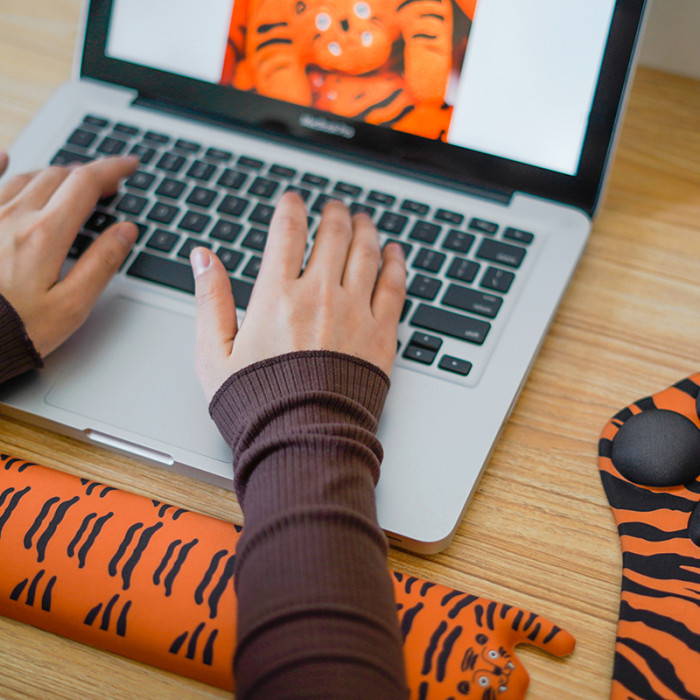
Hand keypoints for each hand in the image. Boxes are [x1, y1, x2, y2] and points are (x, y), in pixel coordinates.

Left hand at [0, 154, 138, 356]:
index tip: (129, 166)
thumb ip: (102, 264)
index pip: (86, 184)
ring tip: (72, 182)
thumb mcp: (72, 306)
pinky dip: (1, 165)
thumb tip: (125, 231)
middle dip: (88, 174)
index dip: (112, 170)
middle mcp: (14, 217)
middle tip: (108, 183)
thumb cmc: (16, 329)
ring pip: (26, 177)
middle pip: (58, 176)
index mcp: (45, 235)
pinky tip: (7, 158)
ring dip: (55, 174)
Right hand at [191, 193, 405, 400]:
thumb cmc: (257, 404)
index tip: (294, 200)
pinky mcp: (382, 335)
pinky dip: (396, 264)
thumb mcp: (213, 354)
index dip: (291, 209)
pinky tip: (395, 253)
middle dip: (333, 215)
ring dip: (365, 230)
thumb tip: (203, 257)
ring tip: (364, 220)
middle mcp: (319, 296)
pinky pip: (394, 286)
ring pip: (366, 253)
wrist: (303, 441)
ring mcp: (355, 313)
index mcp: (276, 297)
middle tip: (334, 208)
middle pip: (333, 236)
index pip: (287, 234)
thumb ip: (209, 300)